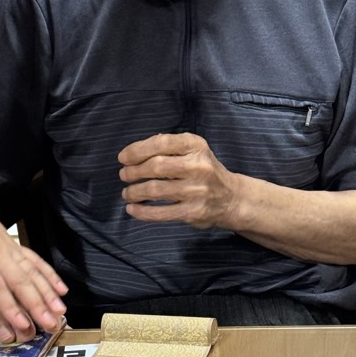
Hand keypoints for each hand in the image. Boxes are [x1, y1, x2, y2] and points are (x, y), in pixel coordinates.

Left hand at [0, 191, 66, 341]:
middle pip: (20, 281)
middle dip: (36, 304)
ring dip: (48, 293)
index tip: (22, 324)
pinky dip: (49, 275)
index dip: (9, 306)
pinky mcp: (14, 244)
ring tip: (61, 312)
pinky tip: (61, 290)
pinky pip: (35, 261)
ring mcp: (8, 247)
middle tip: (50, 325)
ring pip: (32, 272)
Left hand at [118, 133, 239, 228]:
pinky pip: (161, 213)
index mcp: (196, 146)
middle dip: (133, 171)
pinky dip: (142, 212)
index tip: (123, 158)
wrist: (232, 198)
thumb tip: (135, 151)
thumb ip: (169, 147)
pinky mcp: (193, 212)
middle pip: (156, 166)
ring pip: (155, 190)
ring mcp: (197, 191)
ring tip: (127, 193)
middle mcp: (199, 166)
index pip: (162, 143)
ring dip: (134, 192)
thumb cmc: (205, 171)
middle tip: (124, 175)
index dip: (137, 150)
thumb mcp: (194, 151)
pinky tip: (132, 209)